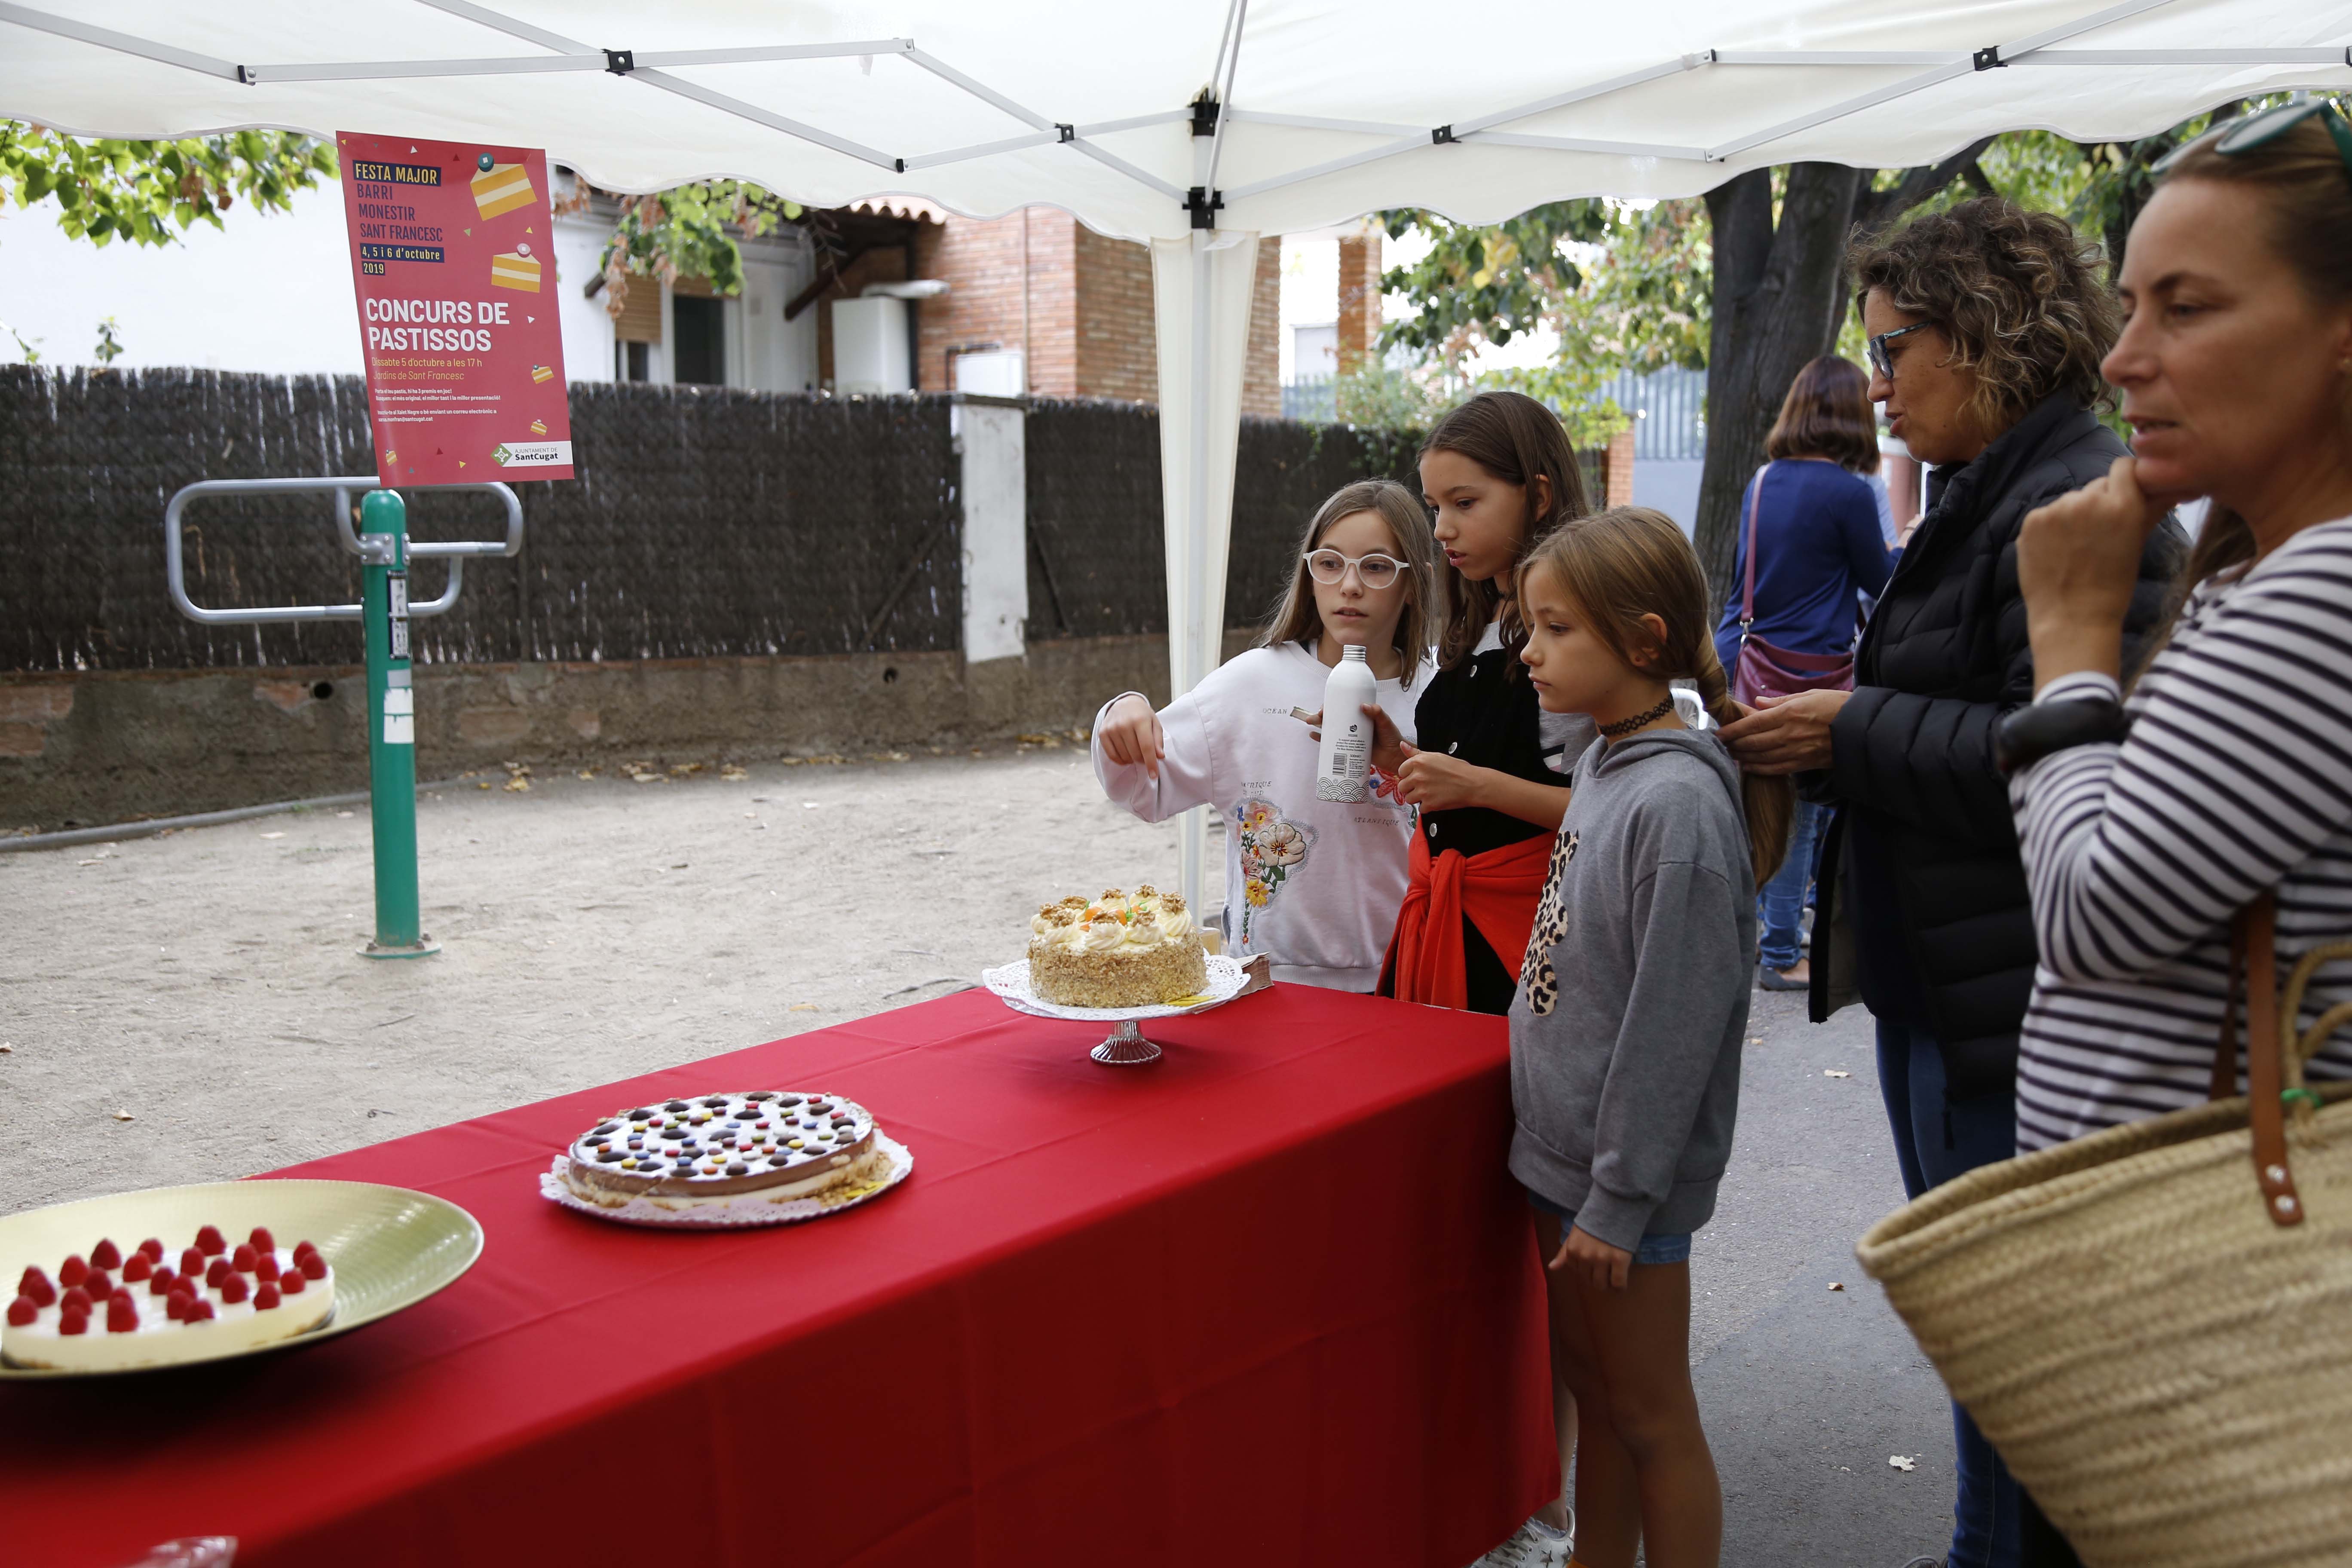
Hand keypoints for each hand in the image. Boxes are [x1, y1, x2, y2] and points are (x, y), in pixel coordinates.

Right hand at [1097, 694, 1164, 778]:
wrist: (1124, 704)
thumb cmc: (1142, 716)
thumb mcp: (1155, 724)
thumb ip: (1158, 740)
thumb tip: (1159, 756)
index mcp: (1140, 720)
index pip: (1146, 747)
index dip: (1151, 763)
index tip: (1154, 775)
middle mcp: (1124, 724)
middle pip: (1136, 754)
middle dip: (1143, 760)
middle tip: (1145, 756)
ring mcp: (1111, 729)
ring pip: (1124, 757)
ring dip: (1132, 760)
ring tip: (1136, 751)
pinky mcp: (1102, 733)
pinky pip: (1112, 756)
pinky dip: (1121, 760)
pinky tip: (1126, 755)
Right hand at [1295, 704, 1407, 773]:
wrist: (1395, 757)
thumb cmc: (1392, 737)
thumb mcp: (1386, 723)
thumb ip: (1377, 714)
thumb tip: (1364, 706)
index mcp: (1361, 715)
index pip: (1344, 706)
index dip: (1333, 705)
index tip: (1325, 708)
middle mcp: (1353, 724)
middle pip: (1334, 717)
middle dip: (1322, 715)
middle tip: (1315, 717)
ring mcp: (1350, 736)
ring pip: (1332, 728)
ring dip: (1320, 725)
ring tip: (1310, 723)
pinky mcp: (1349, 748)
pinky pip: (1333, 743)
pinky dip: (1323, 740)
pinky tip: (1314, 736)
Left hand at [1393, 743, 1490, 811]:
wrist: (1472, 784)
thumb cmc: (1458, 769)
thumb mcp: (1436, 756)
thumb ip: (1415, 753)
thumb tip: (1402, 745)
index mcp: (1418, 762)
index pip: (1401, 771)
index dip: (1409, 775)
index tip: (1418, 776)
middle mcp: (1418, 776)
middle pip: (1402, 787)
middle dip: (1411, 788)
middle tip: (1424, 786)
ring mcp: (1422, 791)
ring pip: (1409, 799)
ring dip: (1418, 798)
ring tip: (1430, 793)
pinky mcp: (1429, 804)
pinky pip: (1420, 808)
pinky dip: (1428, 807)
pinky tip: (1436, 799)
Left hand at [1550, 1224, 1632, 1290]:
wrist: (1614, 1207)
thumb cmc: (1594, 1220)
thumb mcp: (1574, 1234)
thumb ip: (1564, 1253)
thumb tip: (1551, 1268)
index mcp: (1573, 1250)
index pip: (1577, 1272)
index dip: (1586, 1269)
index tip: (1593, 1264)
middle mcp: (1585, 1256)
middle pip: (1590, 1280)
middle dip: (1596, 1279)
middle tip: (1604, 1272)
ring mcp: (1602, 1259)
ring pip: (1602, 1284)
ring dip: (1607, 1285)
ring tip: (1612, 1278)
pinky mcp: (1619, 1260)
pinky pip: (1618, 1283)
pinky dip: (1620, 1287)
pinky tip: (1621, 1285)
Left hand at [1716, 687, 1850, 774]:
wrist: (1862, 727)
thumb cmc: (1835, 706)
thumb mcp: (1808, 695)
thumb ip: (1780, 701)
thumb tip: (1757, 703)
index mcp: (1789, 714)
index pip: (1752, 724)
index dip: (1732, 729)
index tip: (1718, 732)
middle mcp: (1789, 734)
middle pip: (1752, 742)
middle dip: (1733, 744)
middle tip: (1720, 744)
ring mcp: (1796, 751)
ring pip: (1760, 757)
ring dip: (1742, 757)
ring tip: (1730, 754)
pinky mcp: (1803, 764)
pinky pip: (1775, 769)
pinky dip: (1758, 768)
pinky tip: (1747, 766)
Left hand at [2017, 455, 2171, 690]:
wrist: (2072, 619)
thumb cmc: (2113, 586)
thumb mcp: (2137, 544)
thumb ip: (2150, 509)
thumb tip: (2171, 486)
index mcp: (2121, 504)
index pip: (2124, 467)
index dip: (2125, 479)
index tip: (2123, 493)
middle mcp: (2088, 500)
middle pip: (2097, 486)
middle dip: (2100, 503)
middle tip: (2099, 535)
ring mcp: (2056, 510)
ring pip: (2071, 500)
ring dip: (2074, 516)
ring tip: (2076, 549)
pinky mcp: (2032, 521)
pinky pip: (2046, 514)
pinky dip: (2050, 528)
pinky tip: (2056, 552)